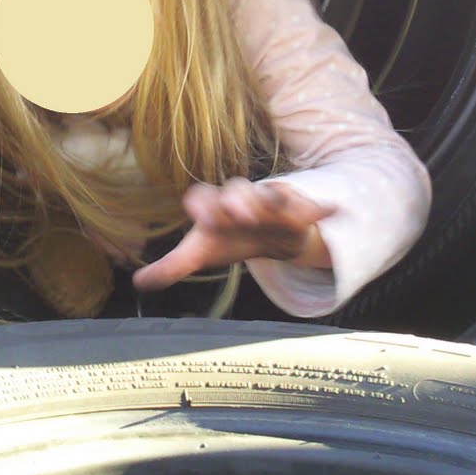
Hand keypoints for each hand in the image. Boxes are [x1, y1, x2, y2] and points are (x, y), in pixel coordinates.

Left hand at [131, 178, 333, 293]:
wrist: (270, 230)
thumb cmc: (230, 238)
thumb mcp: (202, 252)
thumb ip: (172, 266)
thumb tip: (138, 282)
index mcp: (215, 208)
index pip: (204, 199)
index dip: (202, 205)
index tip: (198, 215)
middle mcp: (242, 199)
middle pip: (237, 192)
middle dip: (238, 200)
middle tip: (238, 213)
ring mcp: (271, 202)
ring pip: (271, 194)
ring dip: (275, 200)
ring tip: (280, 206)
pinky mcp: (299, 209)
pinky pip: (311, 205)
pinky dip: (323, 208)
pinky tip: (337, 210)